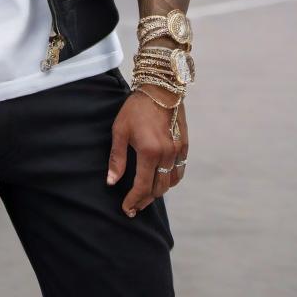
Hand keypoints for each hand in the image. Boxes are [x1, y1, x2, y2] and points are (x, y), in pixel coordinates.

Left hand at [106, 87, 187, 216]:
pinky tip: (161, 180)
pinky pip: (179, 171)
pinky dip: (170, 180)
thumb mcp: (120, 131)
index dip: (133, 200)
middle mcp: (166, 155)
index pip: (142, 187)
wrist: (160, 89)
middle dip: (144, 200)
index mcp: (149, 152)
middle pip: (158, 189)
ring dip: (158, 192)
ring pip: (171, 183)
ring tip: (145, 196)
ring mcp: (178, 151)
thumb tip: (111, 182)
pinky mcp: (184, 145)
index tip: (126, 208)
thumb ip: (116, 158)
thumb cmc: (135, 108)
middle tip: (134, 206)